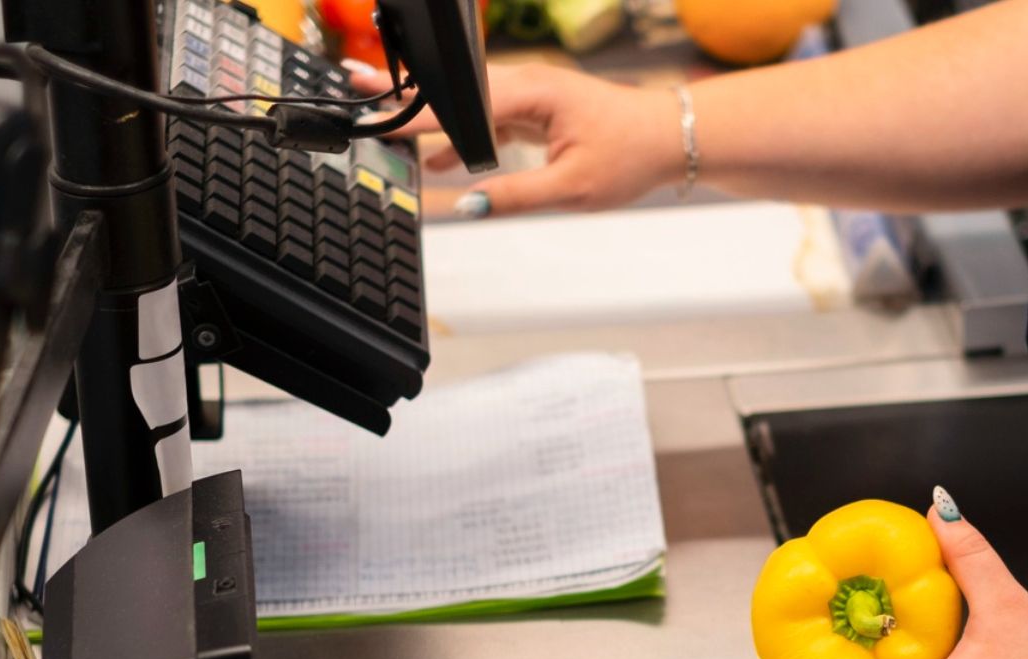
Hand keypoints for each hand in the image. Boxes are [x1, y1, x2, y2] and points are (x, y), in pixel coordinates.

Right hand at [351, 62, 683, 216]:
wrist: (671, 138)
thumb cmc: (631, 156)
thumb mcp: (571, 188)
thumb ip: (513, 195)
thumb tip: (467, 205)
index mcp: (534, 93)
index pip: (461, 105)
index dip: (416, 115)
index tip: (378, 119)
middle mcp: (528, 84)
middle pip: (454, 90)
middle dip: (405, 92)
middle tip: (355, 85)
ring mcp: (531, 93)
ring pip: (467, 102)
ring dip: (429, 114)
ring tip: (381, 119)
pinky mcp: (537, 107)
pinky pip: (487, 115)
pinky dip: (460, 132)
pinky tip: (436, 157)